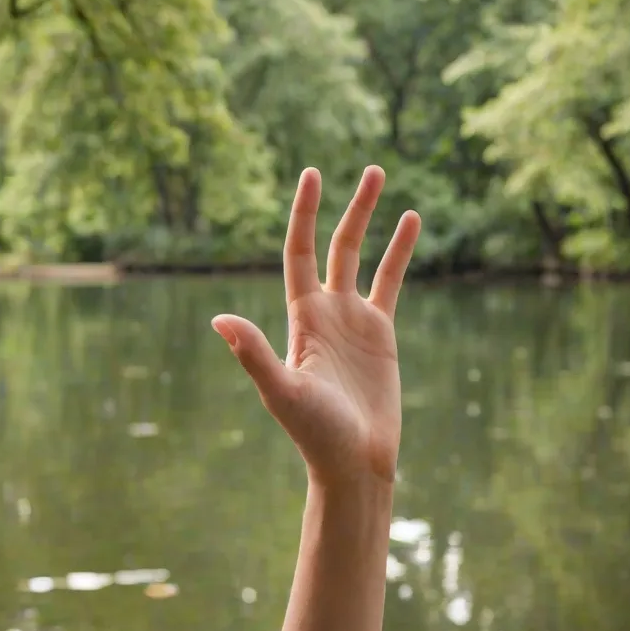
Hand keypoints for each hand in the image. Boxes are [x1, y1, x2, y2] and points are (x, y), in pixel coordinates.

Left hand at [212, 166, 420, 488]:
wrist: (353, 461)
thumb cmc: (315, 433)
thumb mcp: (284, 391)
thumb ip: (254, 354)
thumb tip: (218, 319)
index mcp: (301, 316)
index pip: (300, 251)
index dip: (305, 213)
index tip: (313, 175)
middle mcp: (325, 309)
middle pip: (335, 244)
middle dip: (350, 207)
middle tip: (369, 169)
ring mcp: (353, 318)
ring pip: (362, 255)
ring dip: (371, 217)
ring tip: (381, 174)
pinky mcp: (381, 332)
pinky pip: (391, 280)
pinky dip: (400, 250)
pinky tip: (411, 219)